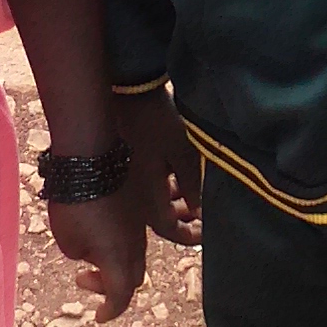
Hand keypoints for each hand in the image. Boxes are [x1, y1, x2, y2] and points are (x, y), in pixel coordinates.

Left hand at [47, 193, 144, 322]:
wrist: (94, 154)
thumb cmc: (77, 199)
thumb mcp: (68, 238)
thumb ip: (80, 253)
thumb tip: (90, 252)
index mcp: (120, 258)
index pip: (121, 295)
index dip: (111, 309)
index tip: (99, 316)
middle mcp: (136, 243)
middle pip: (132, 276)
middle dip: (110, 286)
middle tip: (84, 278)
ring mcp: (140, 222)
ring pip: (134, 253)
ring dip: (114, 261)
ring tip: (87, 252)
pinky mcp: (137, 204)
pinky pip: (133, 231)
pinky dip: (117, 240)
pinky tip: (98, 228)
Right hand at [123, 87, 201, 246]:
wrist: (124, 91)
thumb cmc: (156, 121)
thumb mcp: (183, 153)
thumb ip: (193, 184)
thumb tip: (200, 210)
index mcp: (148, 200)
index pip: (171, 230)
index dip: (191, 234)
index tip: (207, 229)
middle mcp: (133, 197)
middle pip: (160, 220)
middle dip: (183, 217)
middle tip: (202, 209)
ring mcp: (124, 183)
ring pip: (151, 203)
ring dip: (171, 201)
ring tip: (190, 189)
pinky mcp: (119, 168)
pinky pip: (142, 188)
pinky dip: (159, 187)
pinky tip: (170, 173)